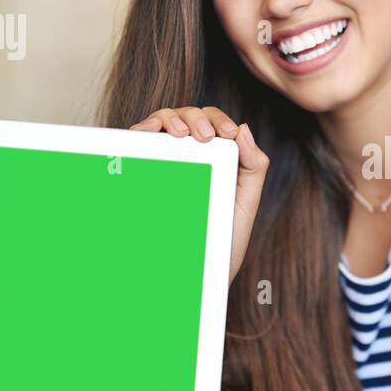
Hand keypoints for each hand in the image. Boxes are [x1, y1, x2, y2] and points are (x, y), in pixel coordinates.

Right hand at [129, 106, 268, 283]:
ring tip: (182, 134)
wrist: (194, 274)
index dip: (219, 120)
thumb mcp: (245, 201)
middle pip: (188, 117)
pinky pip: (138, 141)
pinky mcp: (143, 172)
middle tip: (205, 136)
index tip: (226, 134)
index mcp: (215, 156)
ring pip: (164, 122)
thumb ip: (253, 167)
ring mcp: (165, 161)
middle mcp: (189, 154)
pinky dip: (143, 129)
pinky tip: (150, 132)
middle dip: (197, 118)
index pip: (214, 123)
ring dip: (172, 119)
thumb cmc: (222, 238)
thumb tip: (243, 128)